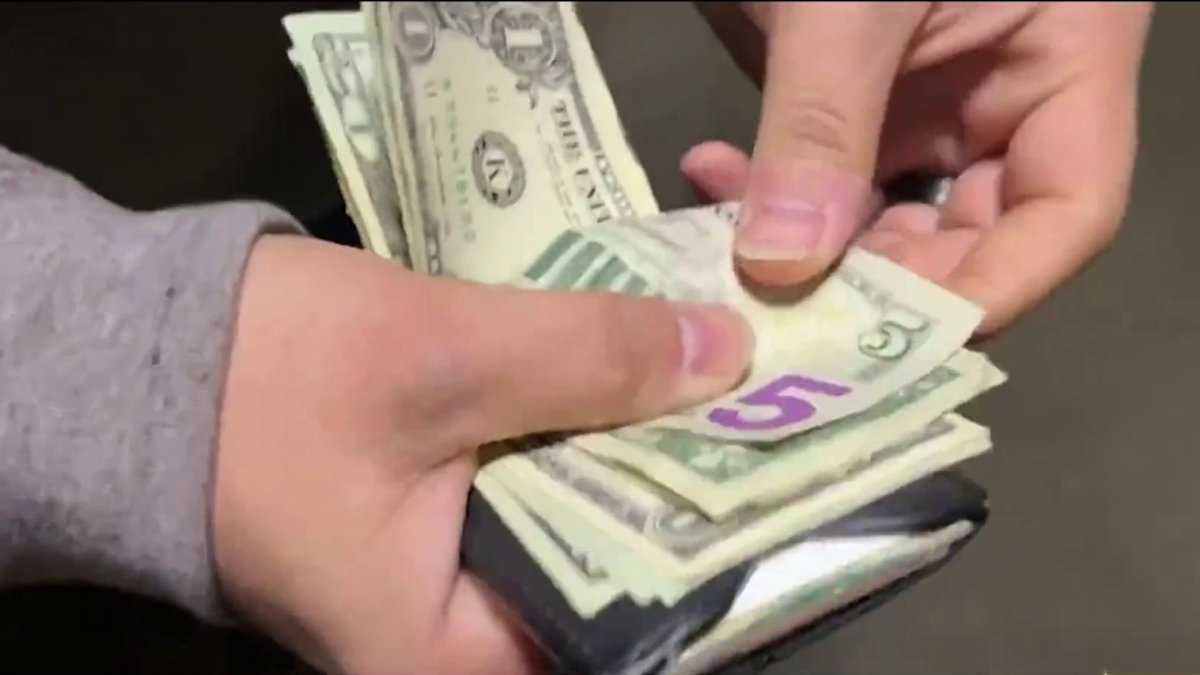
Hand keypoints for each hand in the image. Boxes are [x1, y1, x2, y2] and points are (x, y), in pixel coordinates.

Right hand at [210, 235, 751, 673]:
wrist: (132, 356)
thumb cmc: (264, 381)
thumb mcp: (436, 358)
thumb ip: (585, 358)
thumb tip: (728, 355)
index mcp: (451, 656)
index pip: (627, 629)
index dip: (710, 549)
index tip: (782, 471)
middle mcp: (454, 643)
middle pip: (609, 574)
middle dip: (680, 488)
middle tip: (770, 411)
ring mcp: (439, 582)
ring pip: (576, 522)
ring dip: (634, 449)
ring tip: (722, 385)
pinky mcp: (434, 522)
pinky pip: (537, 487)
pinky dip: (580, 432)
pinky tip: (636, 377)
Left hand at [684, 2, 1151, 334]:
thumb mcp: (851, 0)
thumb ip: (823, 121)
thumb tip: (782, 266)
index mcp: (1061, 64)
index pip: (1065, 214)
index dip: (994, 290)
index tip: (898, 342)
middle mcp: (1000, 96)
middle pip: (965, 237)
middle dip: (875, 283)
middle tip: (786, 314)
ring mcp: (922, 98)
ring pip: (880, 216)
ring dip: (805, 247)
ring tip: (724, 253)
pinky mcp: (850, 92)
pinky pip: (819, 171)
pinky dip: (767, 191)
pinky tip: (708, 180)